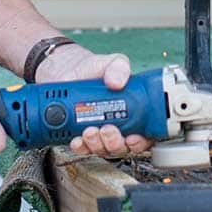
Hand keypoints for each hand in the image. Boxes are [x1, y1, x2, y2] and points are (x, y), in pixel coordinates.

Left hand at [37, 43, 153, 157]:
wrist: (68, 71)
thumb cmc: (94, 69)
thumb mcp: (112, 62)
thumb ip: (119, 67)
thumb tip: (117, 81)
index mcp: (132, 112)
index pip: (143, 135)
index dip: (140, 141)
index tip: (132, 137)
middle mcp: (117, 126)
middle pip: (122, 146)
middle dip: (115, 143)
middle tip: (107, 129)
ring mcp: (98, 133)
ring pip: (102, 149)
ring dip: (97, 144)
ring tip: (89, 131)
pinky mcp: (80, 135)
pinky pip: (83, 148)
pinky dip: (80, 147)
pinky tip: (77, 139)